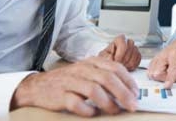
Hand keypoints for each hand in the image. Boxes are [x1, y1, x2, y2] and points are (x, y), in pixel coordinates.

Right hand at [11, 56, 137, 116]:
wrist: (38, 86)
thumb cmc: (68, 81)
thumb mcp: (88, 72)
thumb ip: (106, 77)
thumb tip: (129, 90)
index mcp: (92, 62)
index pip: (115, 68)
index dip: (128, 81)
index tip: (136, 93)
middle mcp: (82, 69)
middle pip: (108, 79)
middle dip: (123, 93)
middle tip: (132, 105)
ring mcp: (71, 82)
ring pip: (94, 90)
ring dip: (108, 103)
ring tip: (114, 111)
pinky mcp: (60, 95)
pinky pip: (77, 103)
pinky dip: (88, 110)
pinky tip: (93, 113)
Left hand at [98, 34, 140, 70]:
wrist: (111, 68)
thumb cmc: (106, 61)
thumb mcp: (102, 58)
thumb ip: (105, 57)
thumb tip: (110, 57)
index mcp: (117, 41)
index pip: (122, 40)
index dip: (120, 52)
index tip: (116, 60)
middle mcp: (126, 42)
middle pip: (130, 46)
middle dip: (124, 58)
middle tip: (119, 64)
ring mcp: (133, 49)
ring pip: (135, 53)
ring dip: (128, 63)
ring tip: (122, 66)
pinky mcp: (137, 55)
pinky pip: (139, 59)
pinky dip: (133, 65)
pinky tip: (127, 67)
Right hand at [147, 38, 175, 87]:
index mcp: (175, 55)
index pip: (171, 69)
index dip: (169, 78)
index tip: (167, 86)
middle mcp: (164, 56)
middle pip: (158, 73)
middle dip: (165, 79)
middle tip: (175, 75)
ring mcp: (157, 58)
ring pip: (152, 74)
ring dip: (160, 77)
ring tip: (169, 73)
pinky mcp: (153, 61)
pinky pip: (149, 72)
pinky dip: (156, 75)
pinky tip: (163, 72)